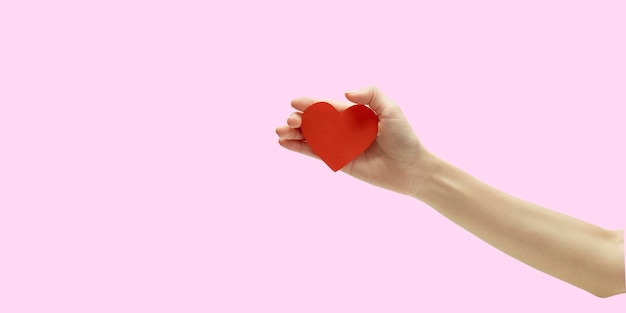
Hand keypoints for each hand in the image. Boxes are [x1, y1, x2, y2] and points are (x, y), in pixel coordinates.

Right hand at [276, 86, 427, 195]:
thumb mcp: (391, 109)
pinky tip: (284, 143)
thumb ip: (371, 94)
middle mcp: (343, 127)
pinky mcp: (338, 161)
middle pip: (314, 120)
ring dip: (293, 133)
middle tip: (291, 121)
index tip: (295, 102)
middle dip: (299, 118)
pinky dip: (299, 148)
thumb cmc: (403, 137)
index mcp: (353, 112)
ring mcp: (339, 144)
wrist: (411, 167)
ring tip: (280, 131)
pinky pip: (315, 153)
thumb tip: (345, 92)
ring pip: (310, 136)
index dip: (310, 103)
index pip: (327, 105)